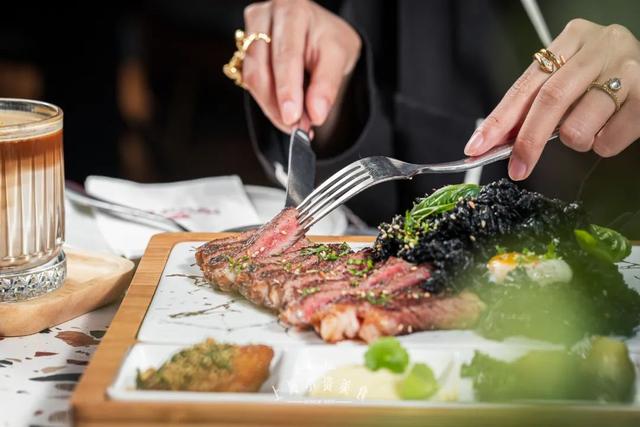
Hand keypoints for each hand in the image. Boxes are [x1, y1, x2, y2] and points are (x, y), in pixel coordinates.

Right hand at [242, 0, 360, 133]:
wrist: (321, 34)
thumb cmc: (329, 40)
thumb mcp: (339, 57)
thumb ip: (327, 85)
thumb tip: (315, 113)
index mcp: (294, 12)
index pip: (286, 55)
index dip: (287, 90)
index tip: (293, 117)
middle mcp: (267, 17)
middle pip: (262, 69)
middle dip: (277, 104)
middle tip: (295, 128)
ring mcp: (251, 32)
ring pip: (252, 78)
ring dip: (271, 107)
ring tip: (293, 124)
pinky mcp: (245, 49)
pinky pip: (250, 82)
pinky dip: (267, 102)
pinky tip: (282, 112)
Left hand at [464, 19, 639, 179]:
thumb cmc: (608, 74)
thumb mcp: (570, 76)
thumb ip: (537, 102)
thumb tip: (500, 140)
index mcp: (572, 39)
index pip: (524, 86)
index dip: (498, 120)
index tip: (478, 146)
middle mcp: (599, 48)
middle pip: (549, 101)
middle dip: (527, 141)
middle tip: (516, 167)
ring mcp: (627, 69)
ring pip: (578, 126)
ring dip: (575, 141)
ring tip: (588, 128)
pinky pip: (608, 139)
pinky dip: (602, 144)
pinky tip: (611, 127)